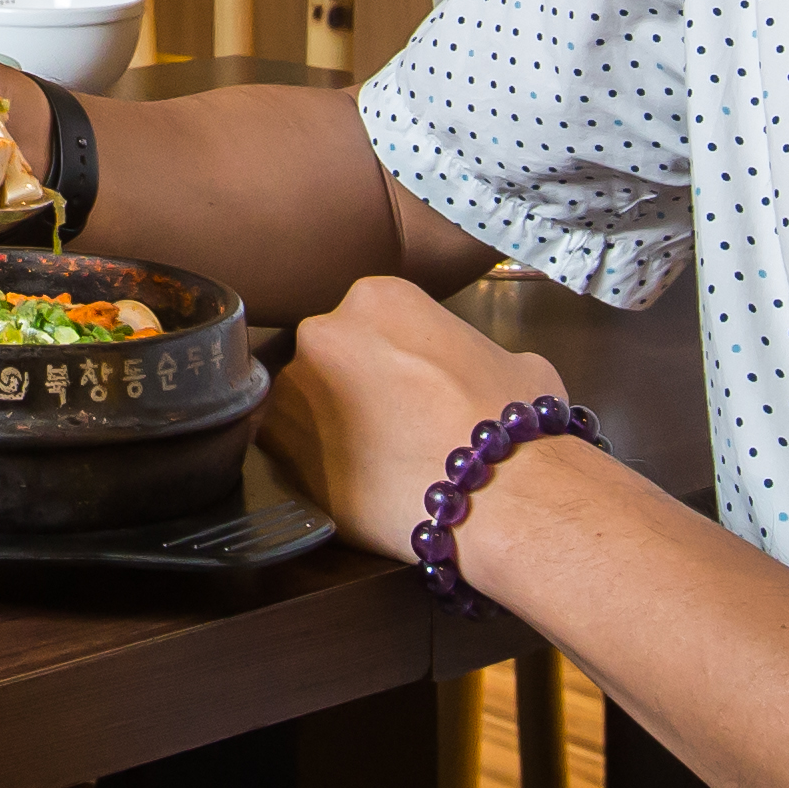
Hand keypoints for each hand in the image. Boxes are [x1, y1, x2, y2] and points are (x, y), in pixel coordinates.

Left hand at [259, 275, 575, 564]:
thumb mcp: (510, 361)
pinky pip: (284, 447)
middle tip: (387, 425)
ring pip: (302, 401)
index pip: (373, 321)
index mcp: (378, 296)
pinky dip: (308, 464)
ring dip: (324, 424)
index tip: (408, 386)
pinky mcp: (278, 443)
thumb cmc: (510, 422)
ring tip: (368, 460)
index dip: (393, 357)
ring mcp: (294, 386)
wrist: (491, 491)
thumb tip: (473, 373)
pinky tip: (348, 482)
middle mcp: (324, 329)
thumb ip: (470, 353)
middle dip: (351, 386)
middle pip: (329, 355)